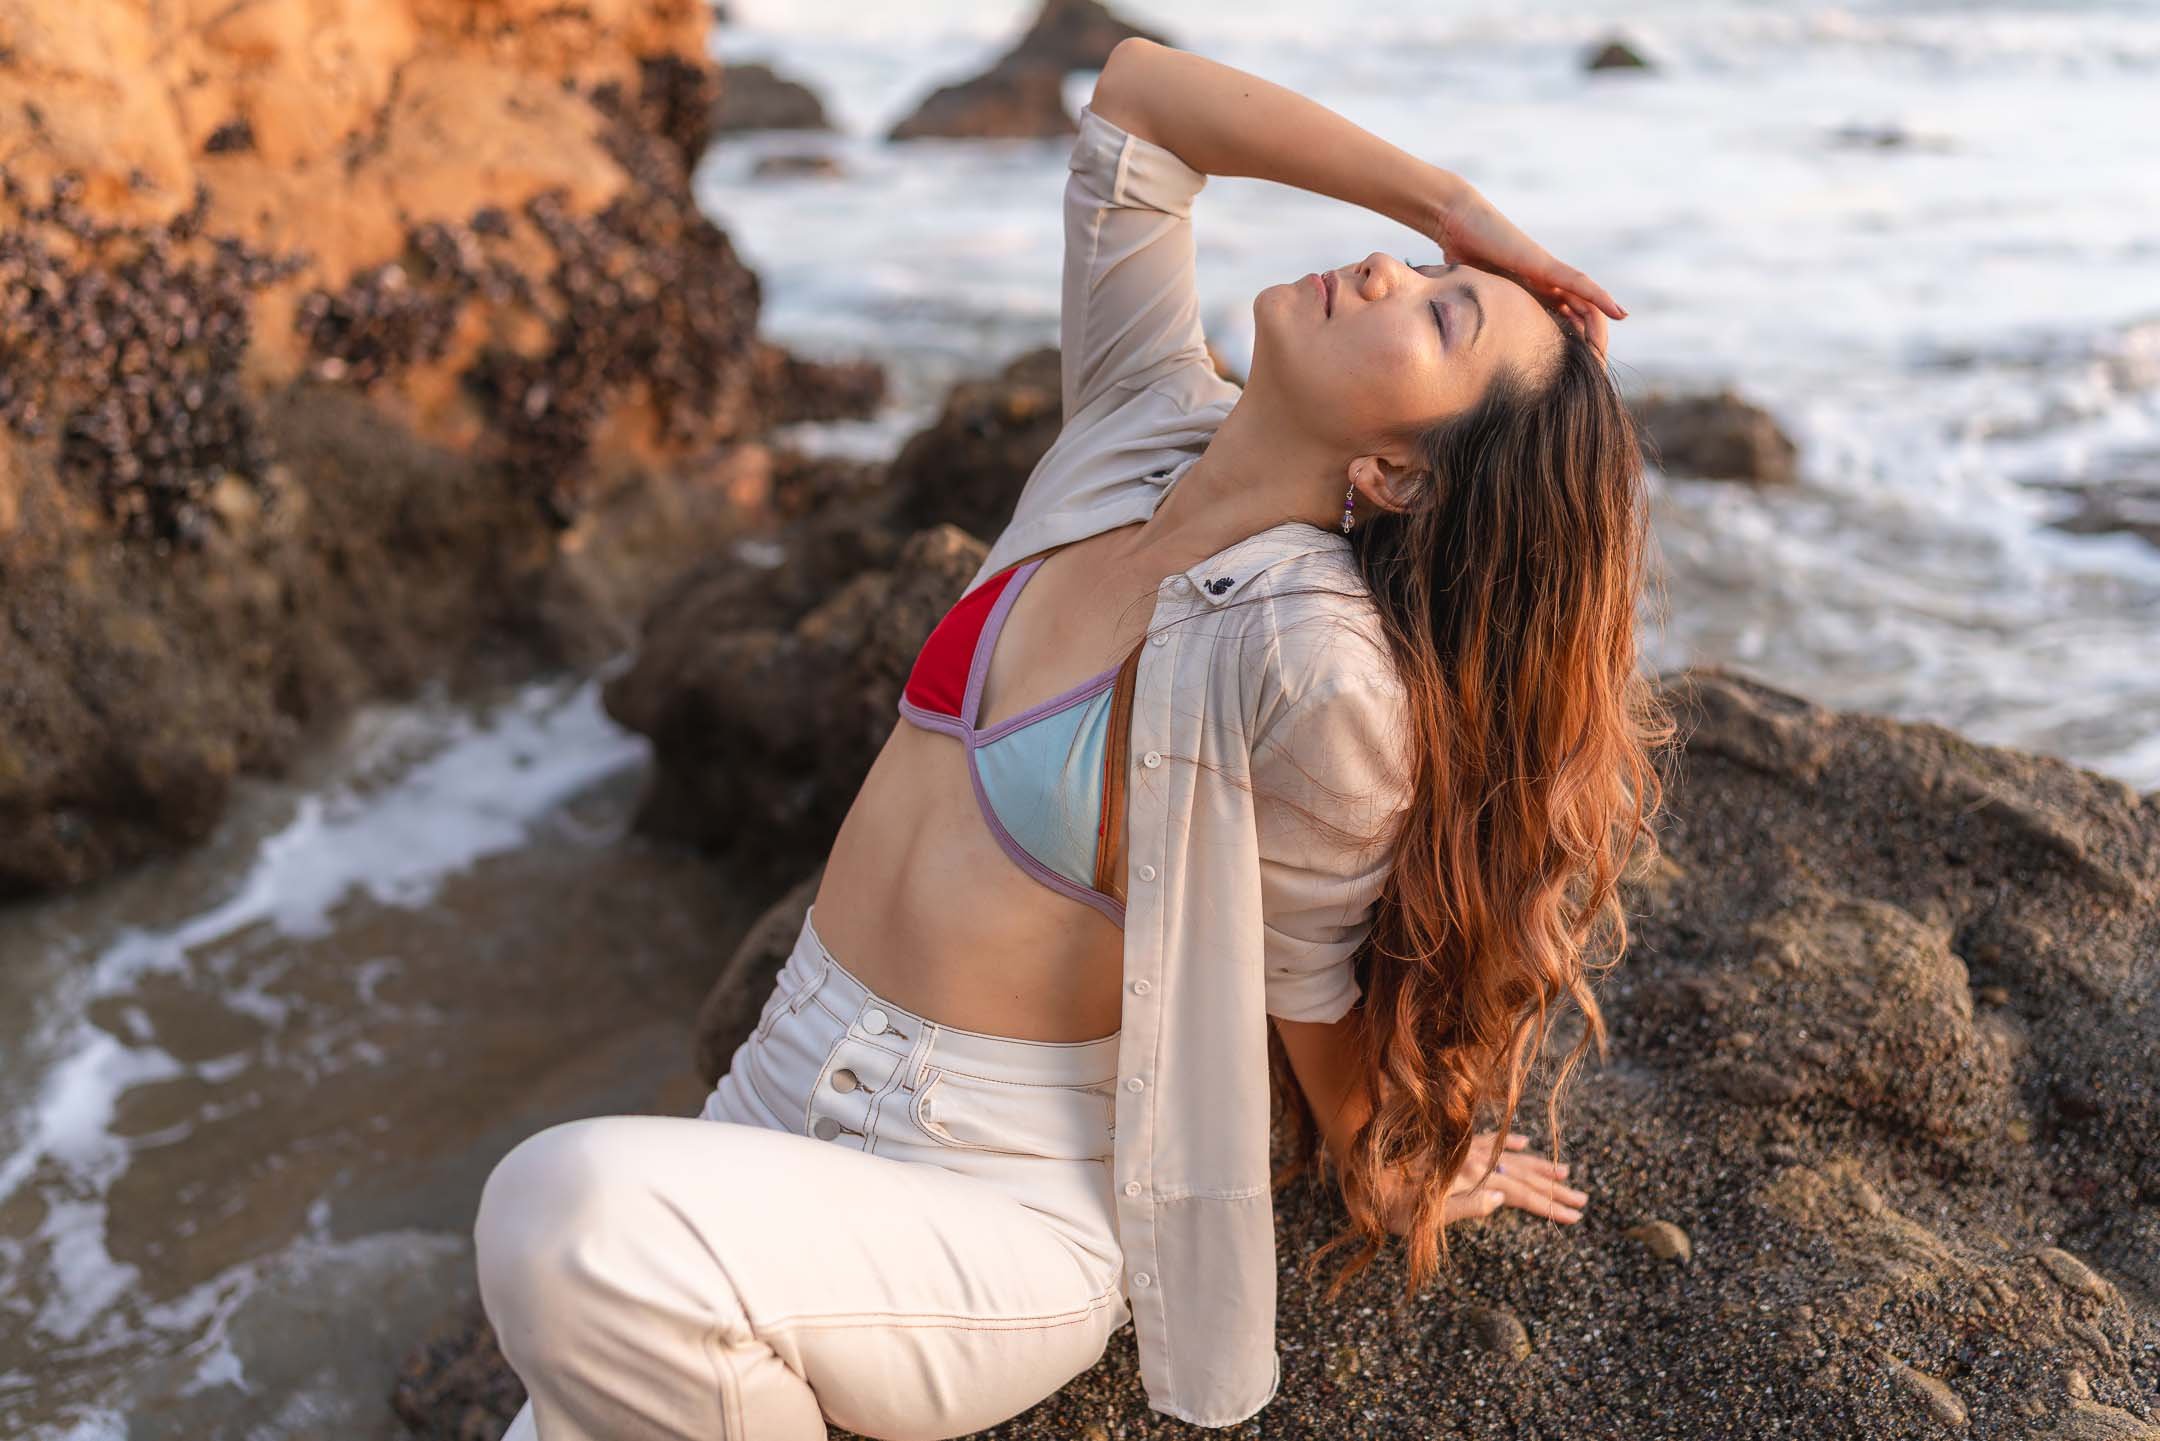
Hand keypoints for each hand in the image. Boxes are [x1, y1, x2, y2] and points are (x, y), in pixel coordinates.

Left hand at [1374, 1130, 1588, 1235]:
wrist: (1358, 1156)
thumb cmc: (1384, 1195)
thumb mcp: (1420, 1214)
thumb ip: (1464, 1206)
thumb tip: (1502, 1198)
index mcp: (1470, 1179)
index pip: (1519, 1194)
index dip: (1548, 1206)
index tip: (1575, 1217)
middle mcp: (1472, 1160)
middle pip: (1522, 1175)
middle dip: (1553, 1190)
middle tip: (1583, 1202)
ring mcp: (1464, 1149)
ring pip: (1511, 1157)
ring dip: (1540, 1167)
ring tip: (1567, 1174)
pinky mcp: (1452, 1143)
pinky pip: (1490, 1140)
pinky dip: (1512, 1143)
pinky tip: (1526, 1144)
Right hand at [1432, 185, 1622, 357]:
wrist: (1456, 222)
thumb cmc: (1460, 253)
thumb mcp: (1474, 292)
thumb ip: (1480, 309)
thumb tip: (1463, 336)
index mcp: (1528, 292)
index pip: (1559, 318)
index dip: (1573, 339)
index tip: (1585, 362)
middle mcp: (1542, 282)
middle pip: (1578, 311)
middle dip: (1593, 335)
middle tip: (1604, 360)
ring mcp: (1545, 272)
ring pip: (1585, 300)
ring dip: (1604, 321)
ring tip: (1621, 338)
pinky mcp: (1543, 264)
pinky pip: (1578, 284)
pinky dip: (1599, 299)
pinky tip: (1617, 313)